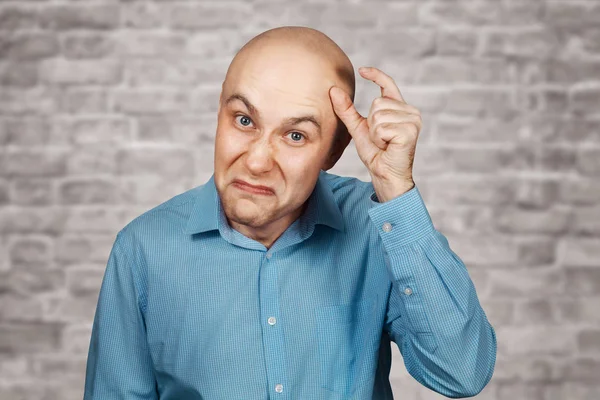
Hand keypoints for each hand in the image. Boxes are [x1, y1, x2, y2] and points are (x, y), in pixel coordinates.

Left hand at [329, 66, 421, 201]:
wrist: (385, 174)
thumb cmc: (375, 153)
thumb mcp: (357, 128)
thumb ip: (347, 110)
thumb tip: (333, 90)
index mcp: (399, 108)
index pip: (388, 84)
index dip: (376, 75)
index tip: (362, 70)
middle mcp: (410, 111)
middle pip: (377, 103)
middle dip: (371, 123)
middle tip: (379, 139)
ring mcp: (413, 120)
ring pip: (378, 115)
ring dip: (375, 133)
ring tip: (384, 143)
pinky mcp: (410, 131)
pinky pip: (382, 127)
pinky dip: (379, 139)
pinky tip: (388, 146)